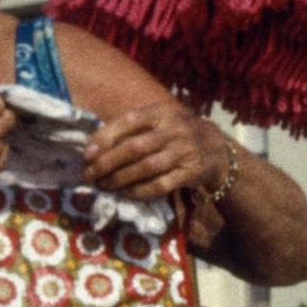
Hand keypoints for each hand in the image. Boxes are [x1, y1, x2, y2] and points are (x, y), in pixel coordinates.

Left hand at [84, 99, 232, 204]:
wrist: (219, 150)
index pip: (128, 121)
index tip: (87, 154)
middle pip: (134, 147)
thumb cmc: (178, 134)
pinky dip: (139, 191)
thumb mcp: (161, 121)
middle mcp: (175, 130)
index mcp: (163, 112)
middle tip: (89, 175)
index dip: (105, 138)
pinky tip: (125, 193)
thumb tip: (94, 147)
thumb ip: (133, 128)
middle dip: (107, 163)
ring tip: (103, 185)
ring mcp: (185, 152)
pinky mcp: (191, 173)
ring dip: (119, 179)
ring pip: (146, 168)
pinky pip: (160, 185)